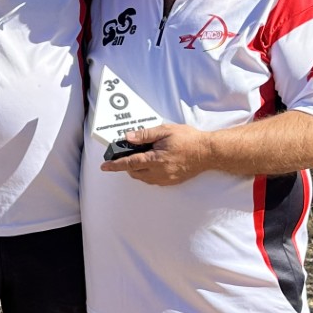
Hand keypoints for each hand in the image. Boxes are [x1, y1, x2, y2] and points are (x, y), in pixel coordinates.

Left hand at [98, 123, 214, 184]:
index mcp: (156, 159)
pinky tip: (152, 164)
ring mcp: (166, 179)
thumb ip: (145, 135)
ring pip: (143, 178)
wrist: (207, 152)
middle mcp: (159, 172)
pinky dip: (147, 174)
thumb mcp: (165, 131)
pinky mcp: (171, 181)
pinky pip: (153, 181)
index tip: (104, 167)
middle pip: (134, 172)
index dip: (115, 165)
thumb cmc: (188, 139)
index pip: (130, 163)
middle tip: (128, 154)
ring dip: (137, 170)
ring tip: (141, 157)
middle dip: (127, 165)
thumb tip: (128, 137)